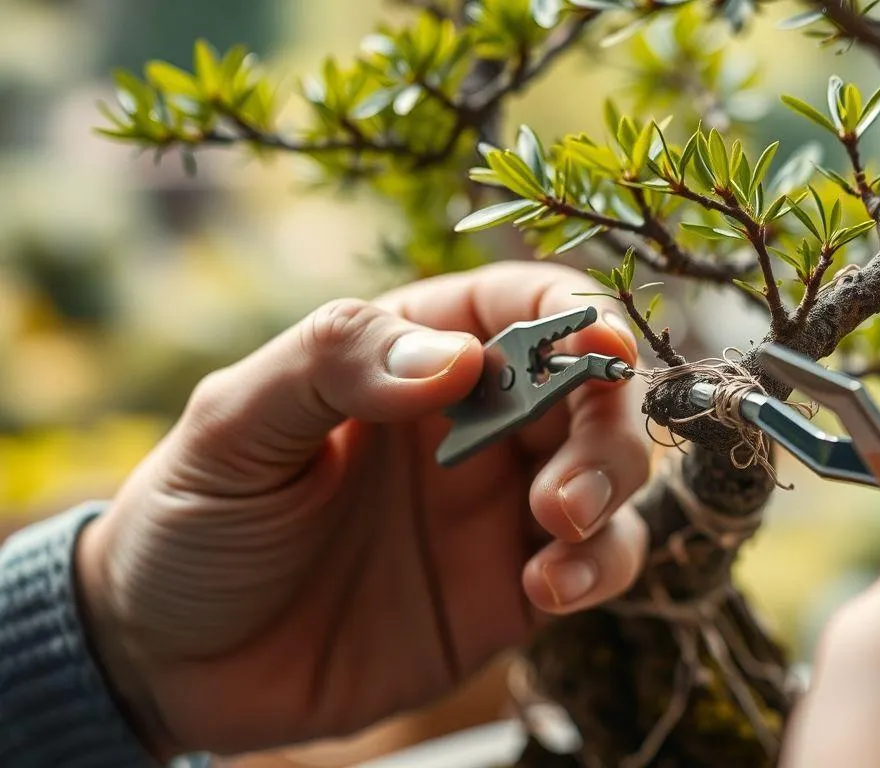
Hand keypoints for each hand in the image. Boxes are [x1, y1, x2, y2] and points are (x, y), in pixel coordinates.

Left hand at [75, 263, 650, 757]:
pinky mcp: (511, 591)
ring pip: (612, 472)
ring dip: (609, 488)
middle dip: (605, 420)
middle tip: (563, 483)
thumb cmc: (191, 522)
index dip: (577, 315)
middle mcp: (474, 422)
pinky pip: (594, 564)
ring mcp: (499, 507)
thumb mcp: (232, 427)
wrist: (170, 666)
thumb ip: (333, 365)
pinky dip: (598, 569)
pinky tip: (546, 589)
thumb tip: (458, 359)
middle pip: (591, 388)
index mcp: (411, 354)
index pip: (523, 305)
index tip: (600, 347)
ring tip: (556, 525)